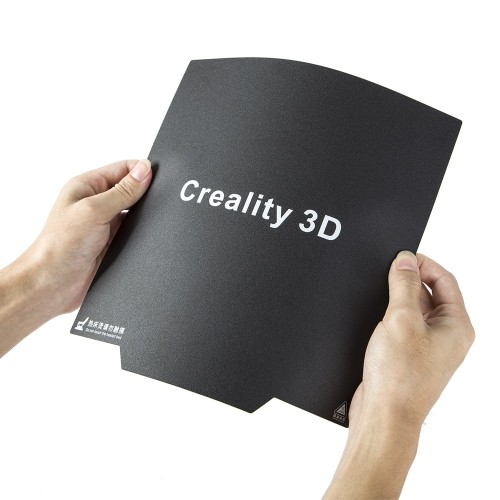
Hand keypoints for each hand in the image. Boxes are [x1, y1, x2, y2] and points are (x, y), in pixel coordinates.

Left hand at [1, 158, 152, 356]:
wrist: (53, 284)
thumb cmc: (60, 246)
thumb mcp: (94, 211)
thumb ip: (122, 191)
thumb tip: (144, 170)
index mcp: (87, 186)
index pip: (123, 168)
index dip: (142, 170)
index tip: (161, 177)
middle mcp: (96, 203)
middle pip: (131, 189)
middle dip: (146, 193)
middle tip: (161, 198)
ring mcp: (106, 223)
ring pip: (136, 212)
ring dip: (144, 216)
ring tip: (151, 219)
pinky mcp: (113, 242)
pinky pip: (135, 232)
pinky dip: (143, 233)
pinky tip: (147, 235)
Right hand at [324, 251, 474, 498]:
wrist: (384, 415)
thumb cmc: (398, 378)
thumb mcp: (401, 319)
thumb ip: (404, 285)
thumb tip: (405, 260)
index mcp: (457, 326)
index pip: (445, 280)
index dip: (423, 264)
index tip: (401, 257)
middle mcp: (446, 336)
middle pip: (430, 292)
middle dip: (408, 280)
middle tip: (386, 273)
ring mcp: (428, 346)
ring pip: (415, 308)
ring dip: (398, 297)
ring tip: (381, 297)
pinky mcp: (410, 354)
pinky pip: (403, 324)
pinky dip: (391, 314)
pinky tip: (376, 317)